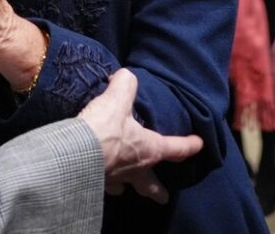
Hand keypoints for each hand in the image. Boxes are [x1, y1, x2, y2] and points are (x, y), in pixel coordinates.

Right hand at [78, 69, 202, 202]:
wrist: (74, 154)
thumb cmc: (104, 128)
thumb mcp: (117, 99)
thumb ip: (125, 84)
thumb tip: (124, 76)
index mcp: (149, 149)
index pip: (176, 148)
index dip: (189, 145)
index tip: (199, 144)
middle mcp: (136, 169)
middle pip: (151, 185)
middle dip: (157, 191)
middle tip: (164, 197)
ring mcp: (115, 180)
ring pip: (125, 187)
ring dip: (126, 186)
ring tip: (123, 187)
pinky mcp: (95, 185)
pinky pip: (103, 186)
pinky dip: (102, 182)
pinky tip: (96, 178)